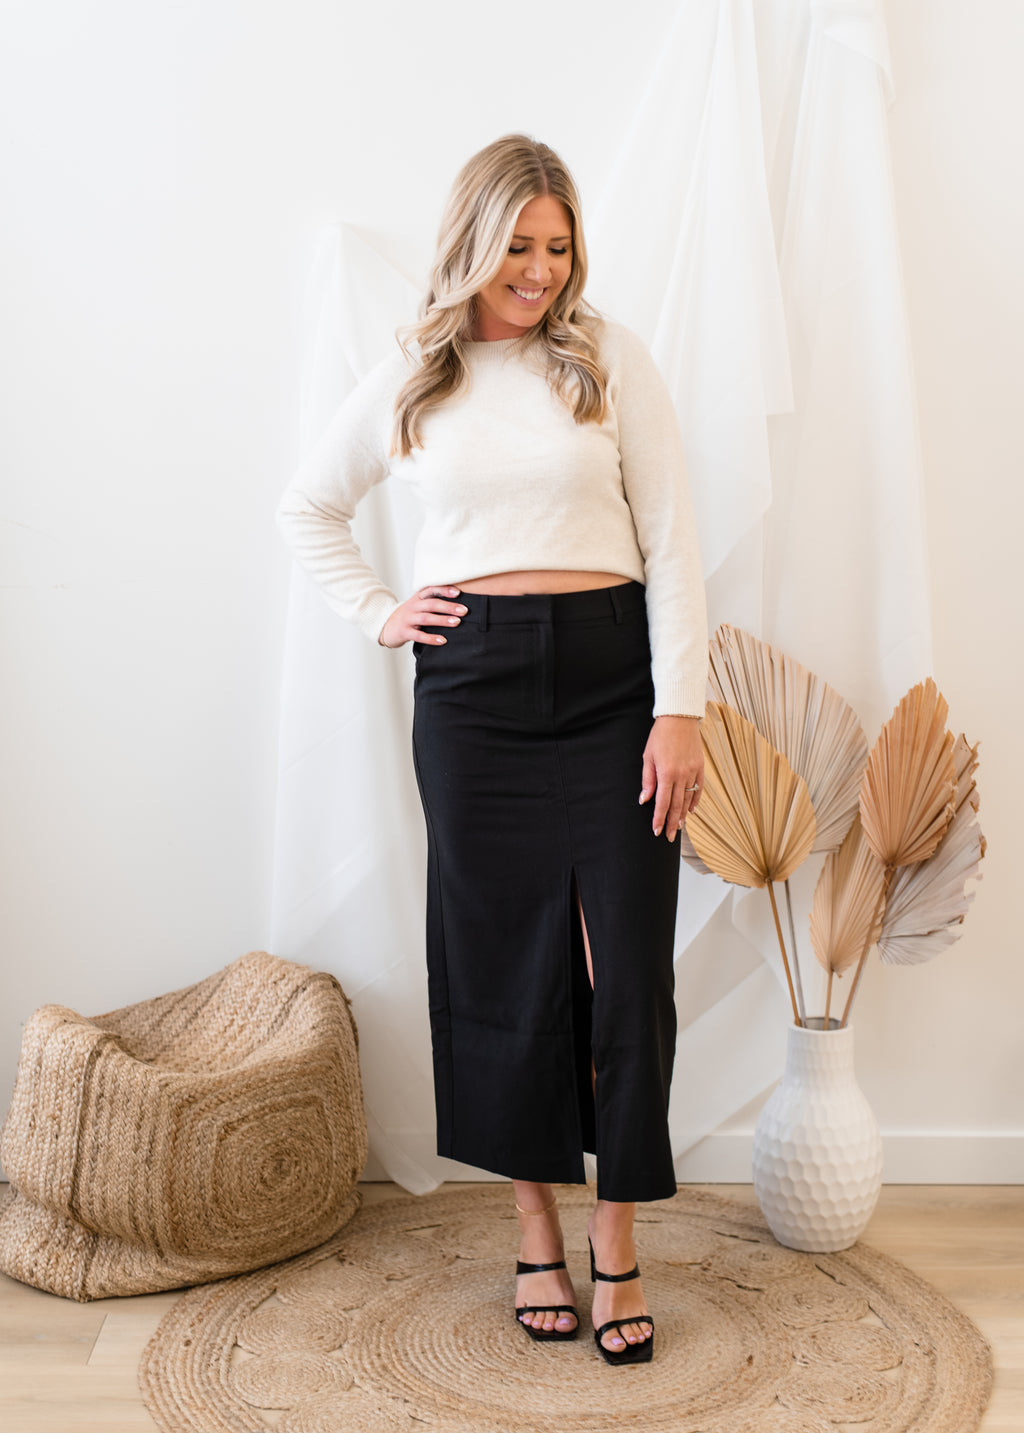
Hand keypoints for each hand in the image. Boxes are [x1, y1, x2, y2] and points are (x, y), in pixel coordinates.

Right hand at [378, 585, 466, 648]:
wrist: (385, 627)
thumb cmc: (407, 616)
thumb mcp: (417, 606)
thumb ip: (432, 603)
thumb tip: (457, 606)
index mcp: (416, 598)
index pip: (430, 590)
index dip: (444, 590)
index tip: (458, 593)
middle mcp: (412, 607)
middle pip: (431, 604)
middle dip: (449, 606)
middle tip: (464, 610)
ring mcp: (407, 619)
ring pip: (426, 618)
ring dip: (442, 620)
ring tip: (457, 622)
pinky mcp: (404, 632)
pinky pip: (419, 635)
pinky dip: (431, 638)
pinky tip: (443, 640)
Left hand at [639, 715, 703, 841]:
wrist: (679, 718)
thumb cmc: (660, 736)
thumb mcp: (648, 757)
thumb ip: (648, 780)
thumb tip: (645, 800)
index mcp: (666, 773)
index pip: (662, 803)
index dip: (659, 818)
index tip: (656, 831)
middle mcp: (681, 774)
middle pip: (677, 805)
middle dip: (672, 823)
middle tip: (669, 837)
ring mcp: (693, 771)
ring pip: (688, 799)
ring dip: (683, 815)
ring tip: (679, 827)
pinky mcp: (700, 767)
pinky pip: (699, 788)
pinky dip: (695, 801)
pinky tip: (691, 810)